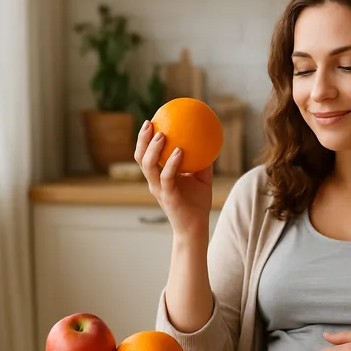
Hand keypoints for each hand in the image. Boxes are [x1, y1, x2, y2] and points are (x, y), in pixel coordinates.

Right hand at [135, 121, 212, 236]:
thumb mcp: (201, 179)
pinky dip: (171, 163)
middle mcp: (154, 182)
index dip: (144, 139)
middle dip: (142, 140)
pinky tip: (180, 151)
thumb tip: (210, 143)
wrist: (196, 227)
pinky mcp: (168, 196)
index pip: (145, 155)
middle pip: (140, 158)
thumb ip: (202, 162)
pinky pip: (167, 177)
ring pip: (148, 166)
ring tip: (162, 135)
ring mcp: (159, 189)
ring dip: (154, 149)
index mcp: (159, 177)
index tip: (150, 122)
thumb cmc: (197, 204)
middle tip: (149, 123)